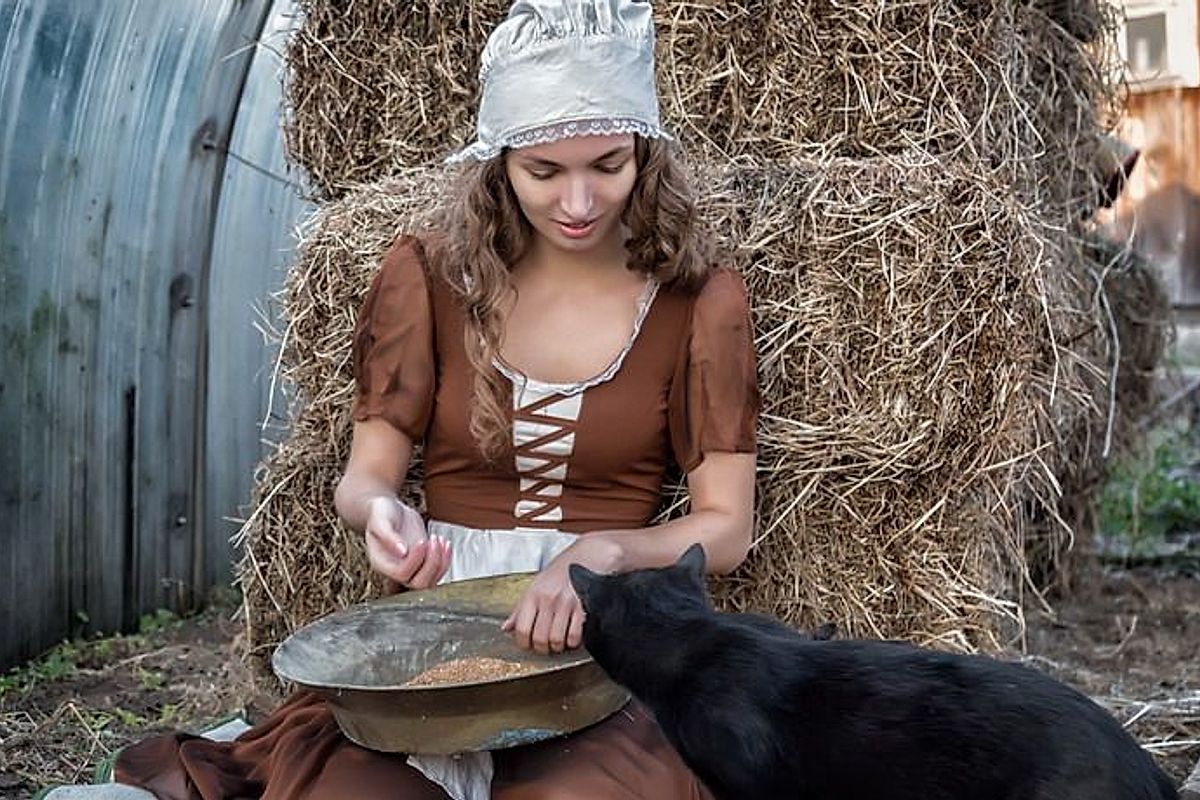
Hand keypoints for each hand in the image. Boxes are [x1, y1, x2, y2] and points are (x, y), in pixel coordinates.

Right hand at [363, 497, 450, 589]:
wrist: (390, 509)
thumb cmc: (382, 512)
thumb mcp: (380, 519)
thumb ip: (388, 535)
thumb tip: (402, 552)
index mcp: (381, 562)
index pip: (401, 573)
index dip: (415, 560)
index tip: (421, 540)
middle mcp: (396, 570)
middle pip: (418, 583)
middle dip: (432, 563)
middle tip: (434, 540)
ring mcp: (411, 567)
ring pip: (430, 581)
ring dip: (440, 562)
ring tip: (440, 540)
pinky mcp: (423, 562)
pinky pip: (437, 572)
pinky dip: (446, 560)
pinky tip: (445, 543)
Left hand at [502, 536, 621, 653]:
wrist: (586, 556)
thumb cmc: (560, 572)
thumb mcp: (536, 585)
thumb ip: (520, 609)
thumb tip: (506, 627)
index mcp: (533, 595)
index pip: (522, 629)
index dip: (524, 643)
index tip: (528, 644)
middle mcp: (548, 600)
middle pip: (540, 638)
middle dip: (542, 648)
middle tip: (545, 646)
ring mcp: (566, 604)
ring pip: (557, 640)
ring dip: (558, 646)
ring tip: (559, 641)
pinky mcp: (583, 607)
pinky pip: (575, 636)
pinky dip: (572, 642)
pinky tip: (572, 636)